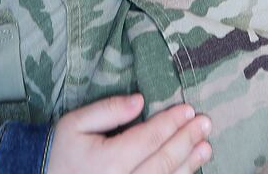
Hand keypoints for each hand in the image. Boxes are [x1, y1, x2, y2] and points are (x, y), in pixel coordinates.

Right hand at [47, 94, 212, 173]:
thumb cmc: (61, 151)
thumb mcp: (74, 123)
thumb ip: (107, 110)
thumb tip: (140, 101)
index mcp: (109, 160)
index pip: (149, 138)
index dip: (171, 122)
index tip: (188, 109)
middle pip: (164, 160)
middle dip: (187, 140)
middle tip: (205, 123)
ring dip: (189, 164)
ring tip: (206, 147)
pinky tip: (188, 170)